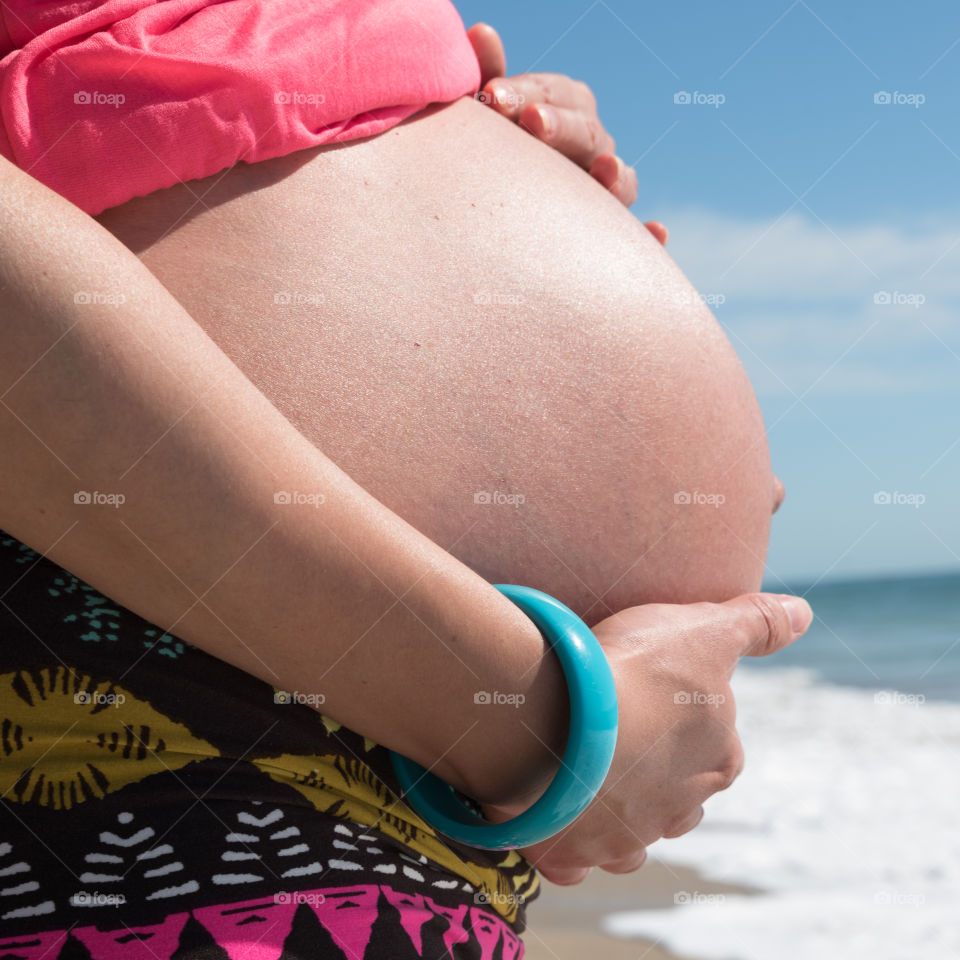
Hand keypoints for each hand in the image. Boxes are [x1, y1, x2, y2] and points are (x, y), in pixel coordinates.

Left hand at [467, 22, 667, 243]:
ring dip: (616, 175)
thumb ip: (488, 79)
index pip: (555, 93)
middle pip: (587, 133)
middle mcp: (594, 146)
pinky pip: (636, 236)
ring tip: (605, 172)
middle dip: (561, 127)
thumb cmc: (493, 149)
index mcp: (566, 108)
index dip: (526, 91)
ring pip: (621, 182)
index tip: (492, 95)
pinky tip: (657, 233)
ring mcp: (606, 190)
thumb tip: (479, 32)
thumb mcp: (489, 116)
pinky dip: (650, 233)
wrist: (500, 204)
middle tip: (531, 122)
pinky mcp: (610, 234)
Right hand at [480, 592, 812, 884]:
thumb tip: (802, 613)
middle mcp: (678, 810)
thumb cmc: (638, 671)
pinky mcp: (569, 849)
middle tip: (621, 738)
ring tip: (586, 778)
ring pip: (629, 837)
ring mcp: (622, 836)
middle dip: (656, 779)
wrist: (560, 721)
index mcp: (718, 763)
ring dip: (614, 814)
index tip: (659, 700)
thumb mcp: (704, 630)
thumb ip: (755, 623)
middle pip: (678, 801)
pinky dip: (567, 845)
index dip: (691, 724)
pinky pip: (573, 860)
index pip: (721, 749)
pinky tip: (553, 815)